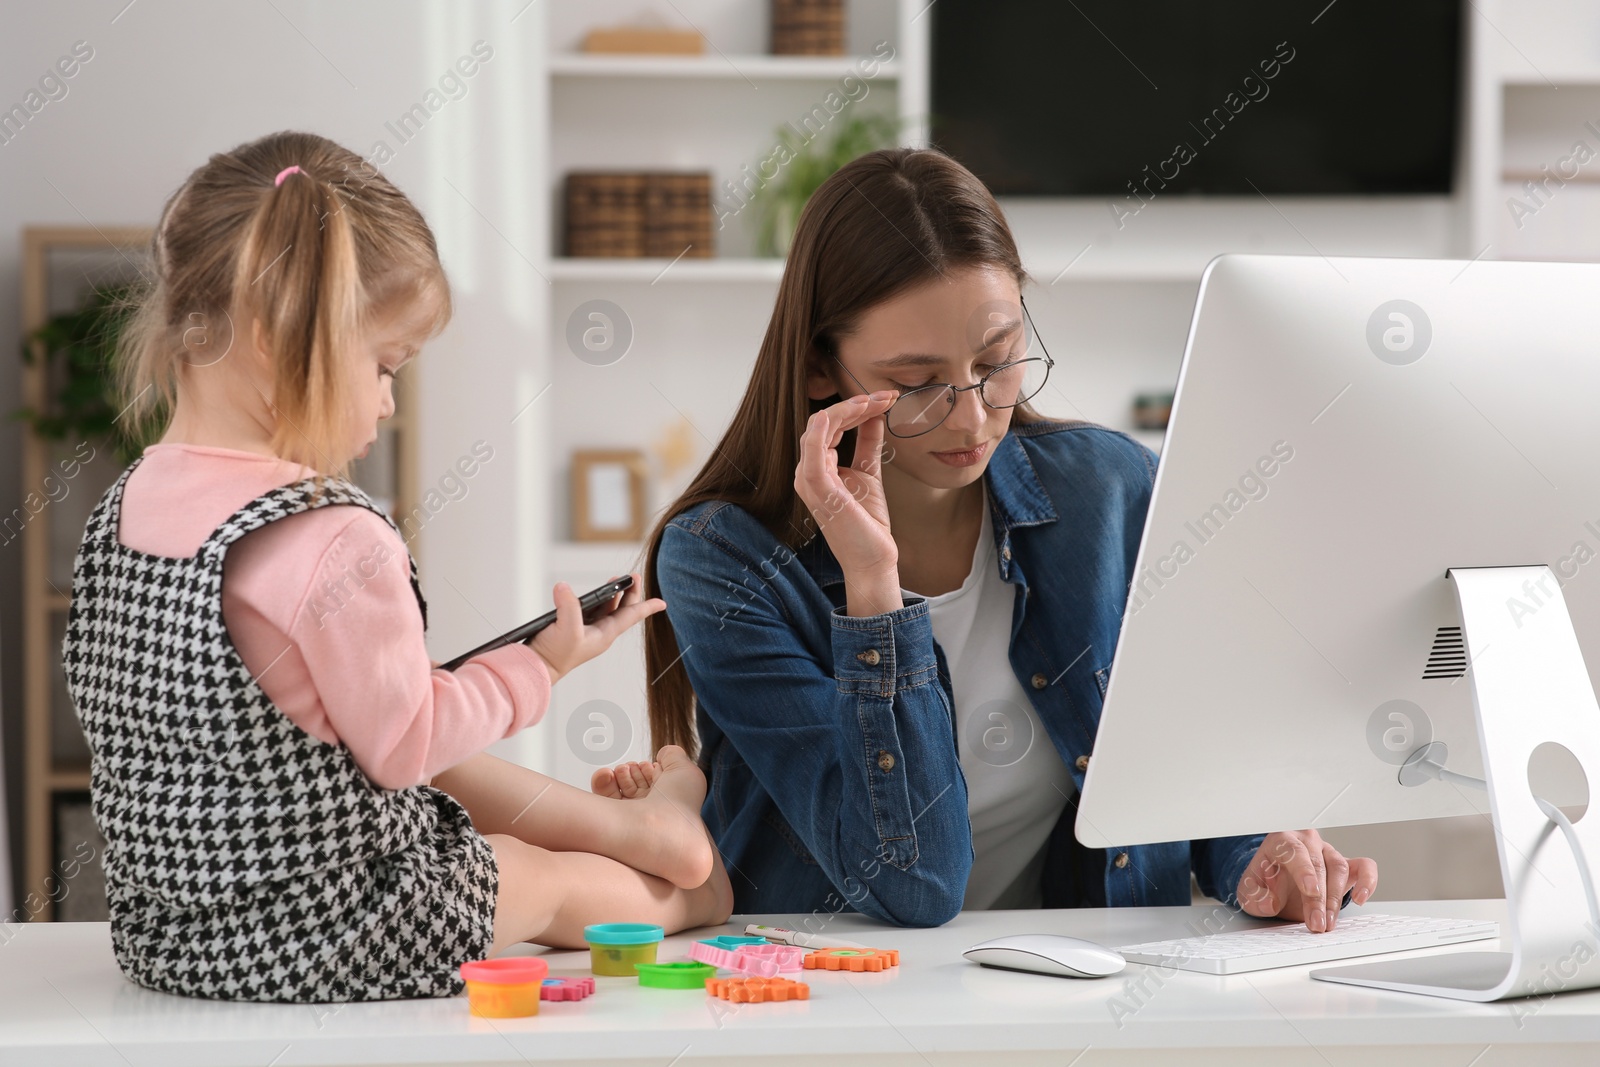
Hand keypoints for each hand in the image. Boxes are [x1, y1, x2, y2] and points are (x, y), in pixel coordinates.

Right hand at [526, 572, 663, 683]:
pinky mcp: (572, 628)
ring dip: (612, 594)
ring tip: (616, 579)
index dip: (647, 608)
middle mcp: (599, 632)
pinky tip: (591, 594)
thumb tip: (563, 587)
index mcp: (605, 634)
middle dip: (629, 592)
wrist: (537, 667)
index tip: (663, 602)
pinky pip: (589, 611)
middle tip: (634, 575)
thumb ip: (568, 606)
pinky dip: (594, 600)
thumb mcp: (566, 629)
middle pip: (621, 609)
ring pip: (605, 609)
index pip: (631, 616)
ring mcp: (586, 630)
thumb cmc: (556, 655)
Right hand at [794, 391, 899, 613]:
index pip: (830, 426)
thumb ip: (868, 443)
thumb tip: (875, 415)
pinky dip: (821, 430)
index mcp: (818, 467)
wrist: (873, 558)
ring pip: (818, 430)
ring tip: (873, 401)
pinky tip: (833, 414)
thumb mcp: (869, 472)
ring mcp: (810, 481)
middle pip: (823, 423)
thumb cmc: (867, 522)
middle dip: (855, 404)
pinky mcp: (818, 489)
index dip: (856, 408)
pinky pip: (813, 453)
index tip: (885, 398)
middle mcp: (808, 472)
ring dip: (846, 410)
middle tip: (885, 396)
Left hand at [1236, 830, 1377, 931]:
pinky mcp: (1345, 865)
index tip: (1310, 891)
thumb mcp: (1249, 889)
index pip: (1294, 851)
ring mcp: (1327, 852)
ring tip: (1328, 923)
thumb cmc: (1264, 881)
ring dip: (1335, 899)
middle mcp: (1307, 842)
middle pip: (1318, 864)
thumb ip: (1255, 896)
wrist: (1274, 881)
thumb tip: (1270, 903)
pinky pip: (1364, 867)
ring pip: (1339, 868)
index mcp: (1281, 841)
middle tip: (1317, 923)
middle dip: (1319, 898)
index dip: (1304, 871)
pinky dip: (1368, 881)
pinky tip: (1360, 898)